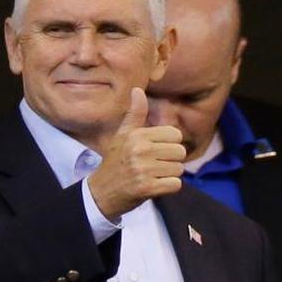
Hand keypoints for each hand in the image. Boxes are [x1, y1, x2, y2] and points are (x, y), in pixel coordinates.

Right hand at [87, 88, 185, 219]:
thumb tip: (138, 89)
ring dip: (169, 175)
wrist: (101, 192)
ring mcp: (144, 170)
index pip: (175, 135)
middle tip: (154, 166)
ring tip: (152, 176)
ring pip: (179, 169)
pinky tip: (154, 186)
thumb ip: (135, 113)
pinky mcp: (147, 188)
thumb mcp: (123, 135)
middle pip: (180, 152)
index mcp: (137, 135)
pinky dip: (168, 187)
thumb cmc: (116, 161)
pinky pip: (175, 184)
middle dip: (171, 160)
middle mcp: (140, 150)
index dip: (169, 144)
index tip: (156, 151)